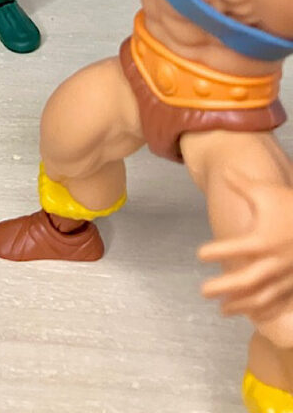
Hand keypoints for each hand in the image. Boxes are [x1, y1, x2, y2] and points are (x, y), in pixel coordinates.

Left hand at [198, 169, 292, 326]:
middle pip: (245, 281)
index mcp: (262, 239)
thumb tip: (223, 170)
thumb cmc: (292, 206)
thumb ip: (242, 185)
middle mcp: (273, 261)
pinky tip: (252, 314)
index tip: (200, 255)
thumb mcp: (266, 192)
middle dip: (223, 288)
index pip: (233, 248)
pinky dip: (265, 311)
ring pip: (261, 297)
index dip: (215, 252)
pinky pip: (280, 302)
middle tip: (203, 292)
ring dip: (241, 305)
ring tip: (222, 309)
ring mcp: (286, 276)